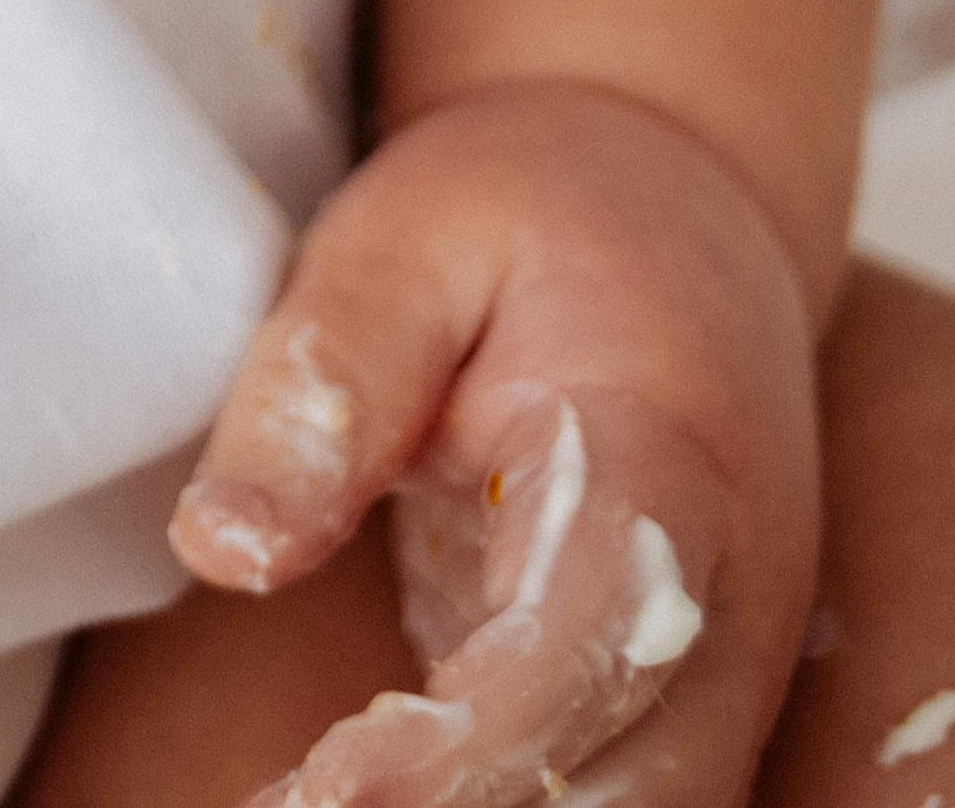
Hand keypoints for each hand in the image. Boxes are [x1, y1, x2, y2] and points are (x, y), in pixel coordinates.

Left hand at [170, 82, 820, 802]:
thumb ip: (332, 380)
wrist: (682, 207)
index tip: (332, 787)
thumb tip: (221, 548)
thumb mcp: (404, 239)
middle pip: (634, 780)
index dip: (470, 740)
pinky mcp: (686, 700)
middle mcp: (732, 589)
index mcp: (668, 455)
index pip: (588, 637)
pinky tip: (360, 803)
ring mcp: (728, 662)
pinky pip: (622, 802)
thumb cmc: (528, 206)